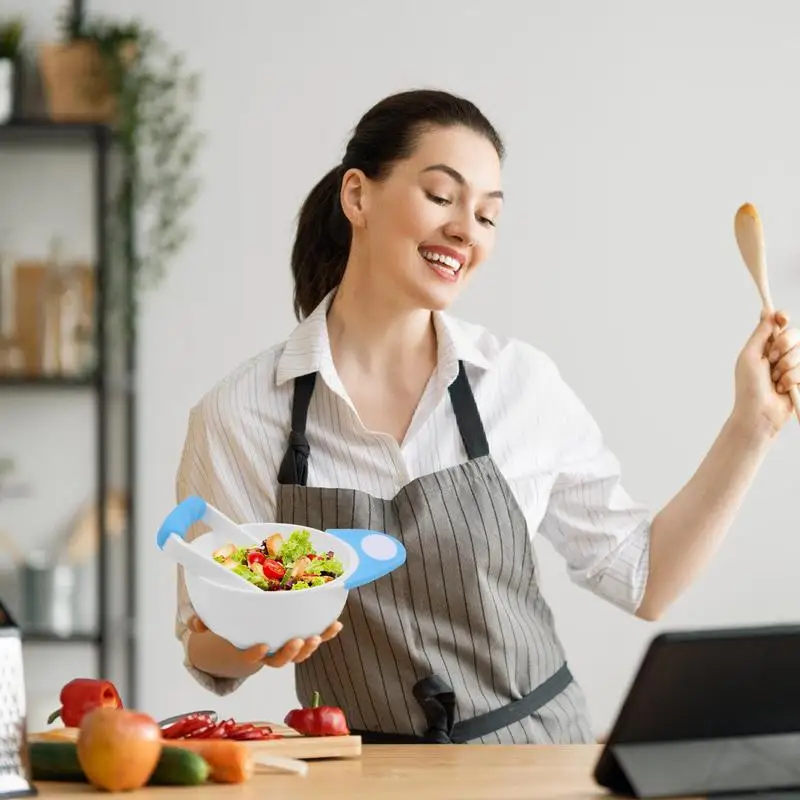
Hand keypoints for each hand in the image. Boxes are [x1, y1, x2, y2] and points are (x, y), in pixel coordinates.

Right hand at [186, 614, 342, 667]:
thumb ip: (201, 621)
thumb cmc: (229, 623)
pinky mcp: (302, 635)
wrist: (248, 627)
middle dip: (291, 653)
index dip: (255, 655)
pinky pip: (316, 635)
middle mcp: (270, 652)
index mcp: (248, 649)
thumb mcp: (213, 621)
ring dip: (311, 646)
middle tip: (298, 641)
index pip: (250, 657)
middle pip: (281, 660)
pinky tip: (336, 624)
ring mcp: (287, 645)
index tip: (261, 646)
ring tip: (317, 636)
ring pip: (300, 652)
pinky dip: (327, 632)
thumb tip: (193, 623)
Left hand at [733, 309, 799, 436]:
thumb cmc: (749, 386)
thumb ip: (761, 334)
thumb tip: (767, 312)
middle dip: (783, 347)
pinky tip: (782, 389)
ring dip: (786, 368)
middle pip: (794, 335)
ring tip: (775, 381)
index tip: (783, 319)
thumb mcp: (751, 356)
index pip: (778, 324)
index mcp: (764, 346)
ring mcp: (791, 366)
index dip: (783, 318)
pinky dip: (792, 379)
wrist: (759, 413)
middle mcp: (779, 353)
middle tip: (771, 360)